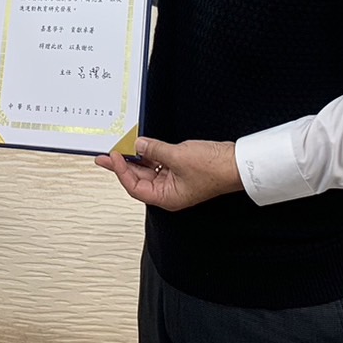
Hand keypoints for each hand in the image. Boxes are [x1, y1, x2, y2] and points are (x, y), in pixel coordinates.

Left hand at [96, 137, 241, 210]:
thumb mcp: (178, 156)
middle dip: (123, 165)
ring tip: (120, 147)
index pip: (135, 187)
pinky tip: (141, 145)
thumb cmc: (214, 168)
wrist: (236, 163)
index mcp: (167, 197)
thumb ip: (154, 151)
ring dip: (135, 158)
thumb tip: (138, 145)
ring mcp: (175, 181)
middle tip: (106, 155)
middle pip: (139, 179)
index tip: (113, 157)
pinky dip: (150, 154)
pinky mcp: (180, 169)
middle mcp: (169, 192)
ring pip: (148, 170)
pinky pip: (159, 162)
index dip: (121, 172)